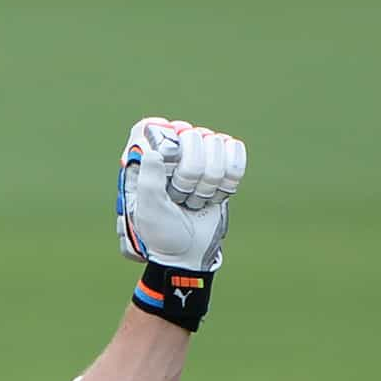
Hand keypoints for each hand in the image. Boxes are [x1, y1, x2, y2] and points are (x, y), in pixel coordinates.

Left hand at [116, 118, 245, 271]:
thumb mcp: (148, 212)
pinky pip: (235, 151)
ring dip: (209, 182)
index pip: (155, 127)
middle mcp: (171, 151)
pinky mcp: (221, 161)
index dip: (167, 144)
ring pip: (216, 144)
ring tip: (194, 200)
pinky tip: (215, 195)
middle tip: (180, 197)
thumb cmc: (162, 235)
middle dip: (191, 175)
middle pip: (192, 135)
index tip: (169, 166)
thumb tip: (155, 152)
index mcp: (145, 159)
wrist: (189, 253)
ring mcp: (198, 154)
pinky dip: (229, 179)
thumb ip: (148, 182)